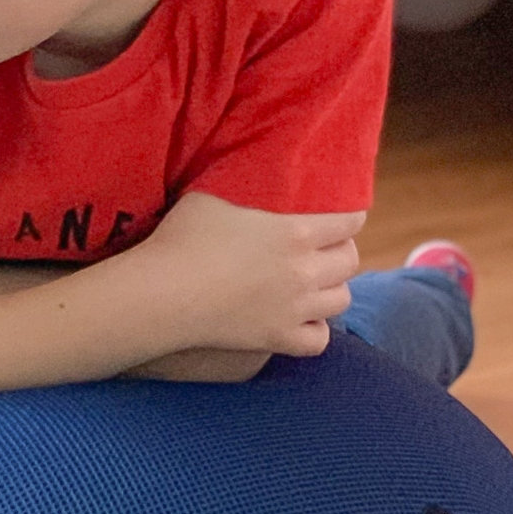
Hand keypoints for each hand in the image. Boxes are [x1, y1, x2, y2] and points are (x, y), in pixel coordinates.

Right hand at [141, 192, 362, 357]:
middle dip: (341, 251)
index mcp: (296, 231)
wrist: (162, 294)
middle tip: (322, 249)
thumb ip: (245, 188)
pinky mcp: (277, 338)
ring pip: (341, 299)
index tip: (337, 217)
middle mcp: (304, 271)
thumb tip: (254, 173)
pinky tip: (301, 320)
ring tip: (313, 284)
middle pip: (350, 261)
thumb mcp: (213, 196)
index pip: (350, 222)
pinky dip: (315, 330)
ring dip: (331, 289)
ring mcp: (294, 309)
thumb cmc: (182, 239)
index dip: (347, 217)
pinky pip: (318, 340)